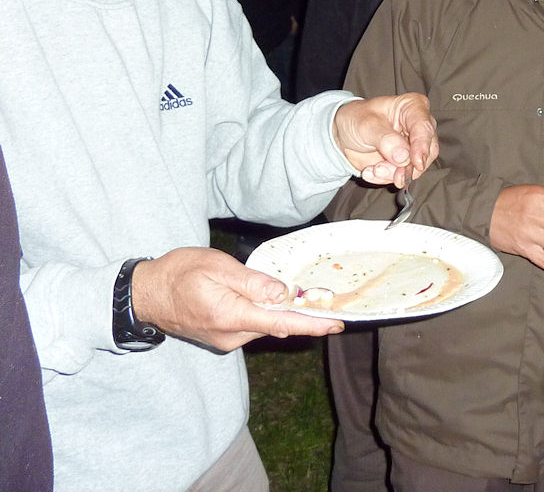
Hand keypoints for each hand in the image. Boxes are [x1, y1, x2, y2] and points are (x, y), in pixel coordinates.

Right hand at [131, 247, 343, 351]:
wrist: (144, 294)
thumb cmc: (178, 273)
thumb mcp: (216, 267)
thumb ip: (252, 282)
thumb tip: (283, 293)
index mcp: (231, 316)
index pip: (281, 323)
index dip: (311, 324)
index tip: (336, 324)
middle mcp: (230, 335)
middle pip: (276, 325)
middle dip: (302, 315)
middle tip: (328, 301)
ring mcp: (225, 340)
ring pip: (264, 325)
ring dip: (282, 313)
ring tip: (301, 297)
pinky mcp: (221, 337)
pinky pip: (252, 326)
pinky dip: (266, 315)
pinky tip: (272, 301)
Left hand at [332, 94, 437, 185]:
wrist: (344, 134)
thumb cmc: (357, 118)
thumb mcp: (366, 124)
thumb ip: (386, 140)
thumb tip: (404, 157)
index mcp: (413, 107)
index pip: (424, 127)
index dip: (422, 146)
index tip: (416, 162)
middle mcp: (419, 127)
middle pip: (427, 151)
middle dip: (407, 166)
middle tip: (385, 171)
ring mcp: (414, 146)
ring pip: (416, 168)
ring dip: (394, 174)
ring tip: (373, 170)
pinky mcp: (406, 162)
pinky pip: (404, 176)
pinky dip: (387, 178)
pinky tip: (371, 172)